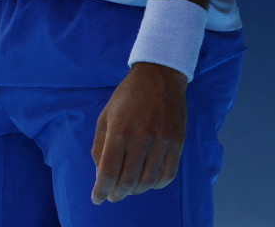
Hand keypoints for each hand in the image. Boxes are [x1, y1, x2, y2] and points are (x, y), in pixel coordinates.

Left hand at [91, 62, 187, 203]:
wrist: (159, 76)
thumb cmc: (127, 96)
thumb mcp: (105, 115)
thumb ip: (100, 145)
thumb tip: (99, 173)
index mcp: (119, 130)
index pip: (108, 171)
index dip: (101, 190)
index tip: (97, 198)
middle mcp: (141, 138)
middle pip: (128, 181)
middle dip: (117, 194)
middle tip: (112, 196)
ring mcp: (162, 141)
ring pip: (148, 181)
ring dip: (135, 191)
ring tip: (128, 189)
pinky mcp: (177, 142)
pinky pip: (168, 175)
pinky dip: (156, 185)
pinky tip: (148, 182)